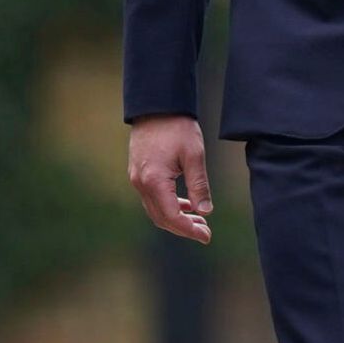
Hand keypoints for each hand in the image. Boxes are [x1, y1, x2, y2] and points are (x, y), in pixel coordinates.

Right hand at [127, 115, 215, 243]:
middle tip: (205, 232)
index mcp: (154, 181)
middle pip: (161, 218)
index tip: (206, 236)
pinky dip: (168, 206)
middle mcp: (141, 183)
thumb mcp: (194, 155)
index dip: (189, 230)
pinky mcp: (138, 173)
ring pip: (155, 210)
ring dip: (176, 218)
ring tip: (199, 221)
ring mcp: (136, 178)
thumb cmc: (177, 127)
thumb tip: (205, 211)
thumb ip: (199, 185)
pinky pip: (152, 198)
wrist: (156, 106)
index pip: (171, 217)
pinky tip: (185, 205)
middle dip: (184, 228)